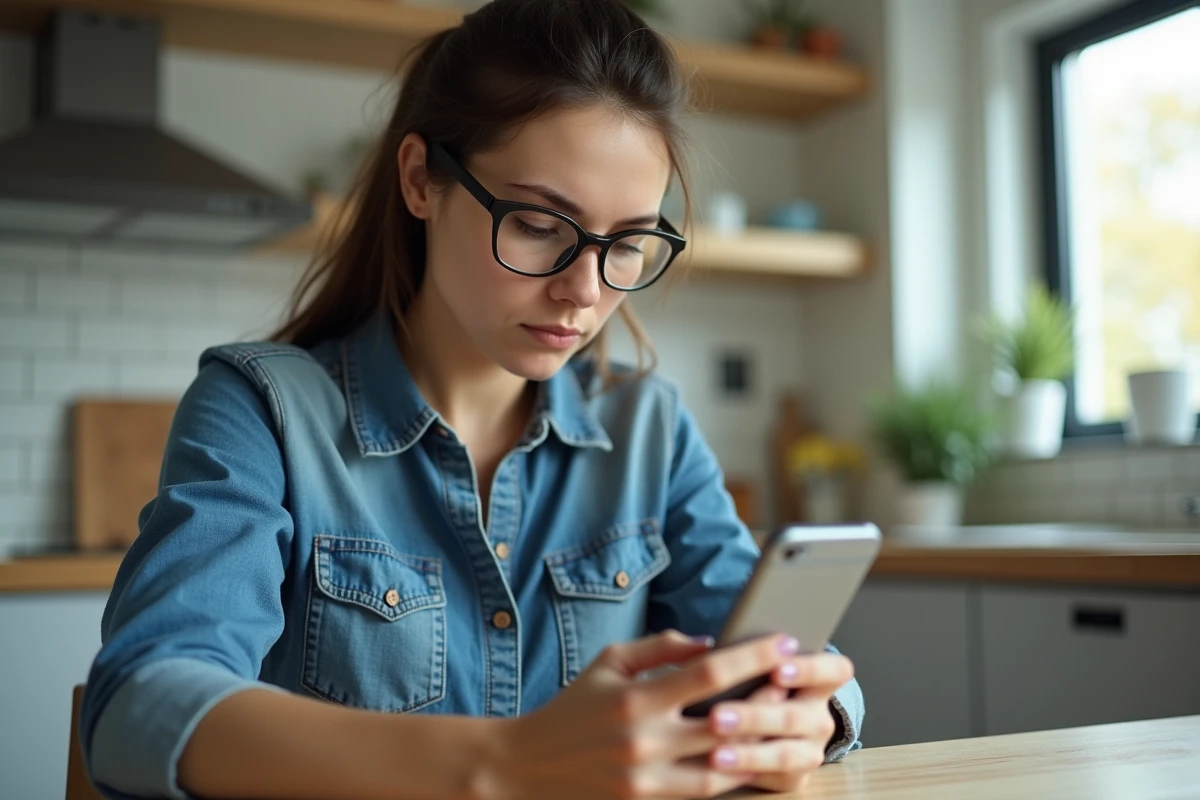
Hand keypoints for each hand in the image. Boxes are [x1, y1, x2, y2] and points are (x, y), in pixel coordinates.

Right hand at [477, 630, 802, 799]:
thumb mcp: (609, 663)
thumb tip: (710, 643)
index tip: (783, 642)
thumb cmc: (573, 707)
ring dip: (762, 746)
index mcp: (636, 699)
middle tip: (801, 685)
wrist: (526, 768)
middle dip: (770, 701)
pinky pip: (705, 793)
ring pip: (725, 768)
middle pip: (728, 722)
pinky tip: (757, 759)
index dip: (751, 657)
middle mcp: (645, 742)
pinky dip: (735, 776)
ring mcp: (648, 781)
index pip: (708, 673)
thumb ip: (660, 647)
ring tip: (789, 723)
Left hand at [706, 651, 853, 793]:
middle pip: (795, 717)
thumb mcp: (761, 669)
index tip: (776, 669)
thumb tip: (719, 656)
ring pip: (785, 754)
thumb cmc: (757, 685)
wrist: (763, 728)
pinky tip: (719, 771)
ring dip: (749, 754)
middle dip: (754, 717)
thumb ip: (752, 663)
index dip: (809, 670)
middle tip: (716, 716)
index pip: (834, 671)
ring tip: (716, 754)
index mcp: (820, 683)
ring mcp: (811, 751)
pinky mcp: (796, 778)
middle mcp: (820, 719)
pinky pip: (772, 777)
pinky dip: (744, 773)